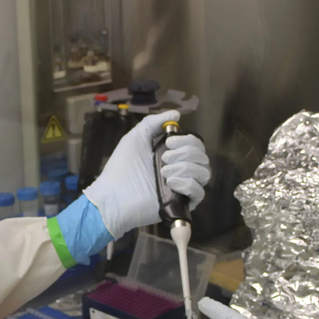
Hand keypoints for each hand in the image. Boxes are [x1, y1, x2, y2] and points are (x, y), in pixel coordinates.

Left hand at [83, 110, 209, 238]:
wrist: (114, 195)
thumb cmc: (122, 167)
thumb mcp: (136, 137)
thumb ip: (154, 123)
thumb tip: (177, 114)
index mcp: (172, 155)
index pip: (196, 145)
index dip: (188, 140)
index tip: (169, 143)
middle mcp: (180, 170)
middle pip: (202, 157)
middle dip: (186, 153)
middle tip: (165, 158)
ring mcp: (182, 188)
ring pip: (204, 172)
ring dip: (185, 168)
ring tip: (164, 172)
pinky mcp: (182, 204)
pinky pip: (199, 192)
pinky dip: (188, 184)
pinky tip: (171, 183)